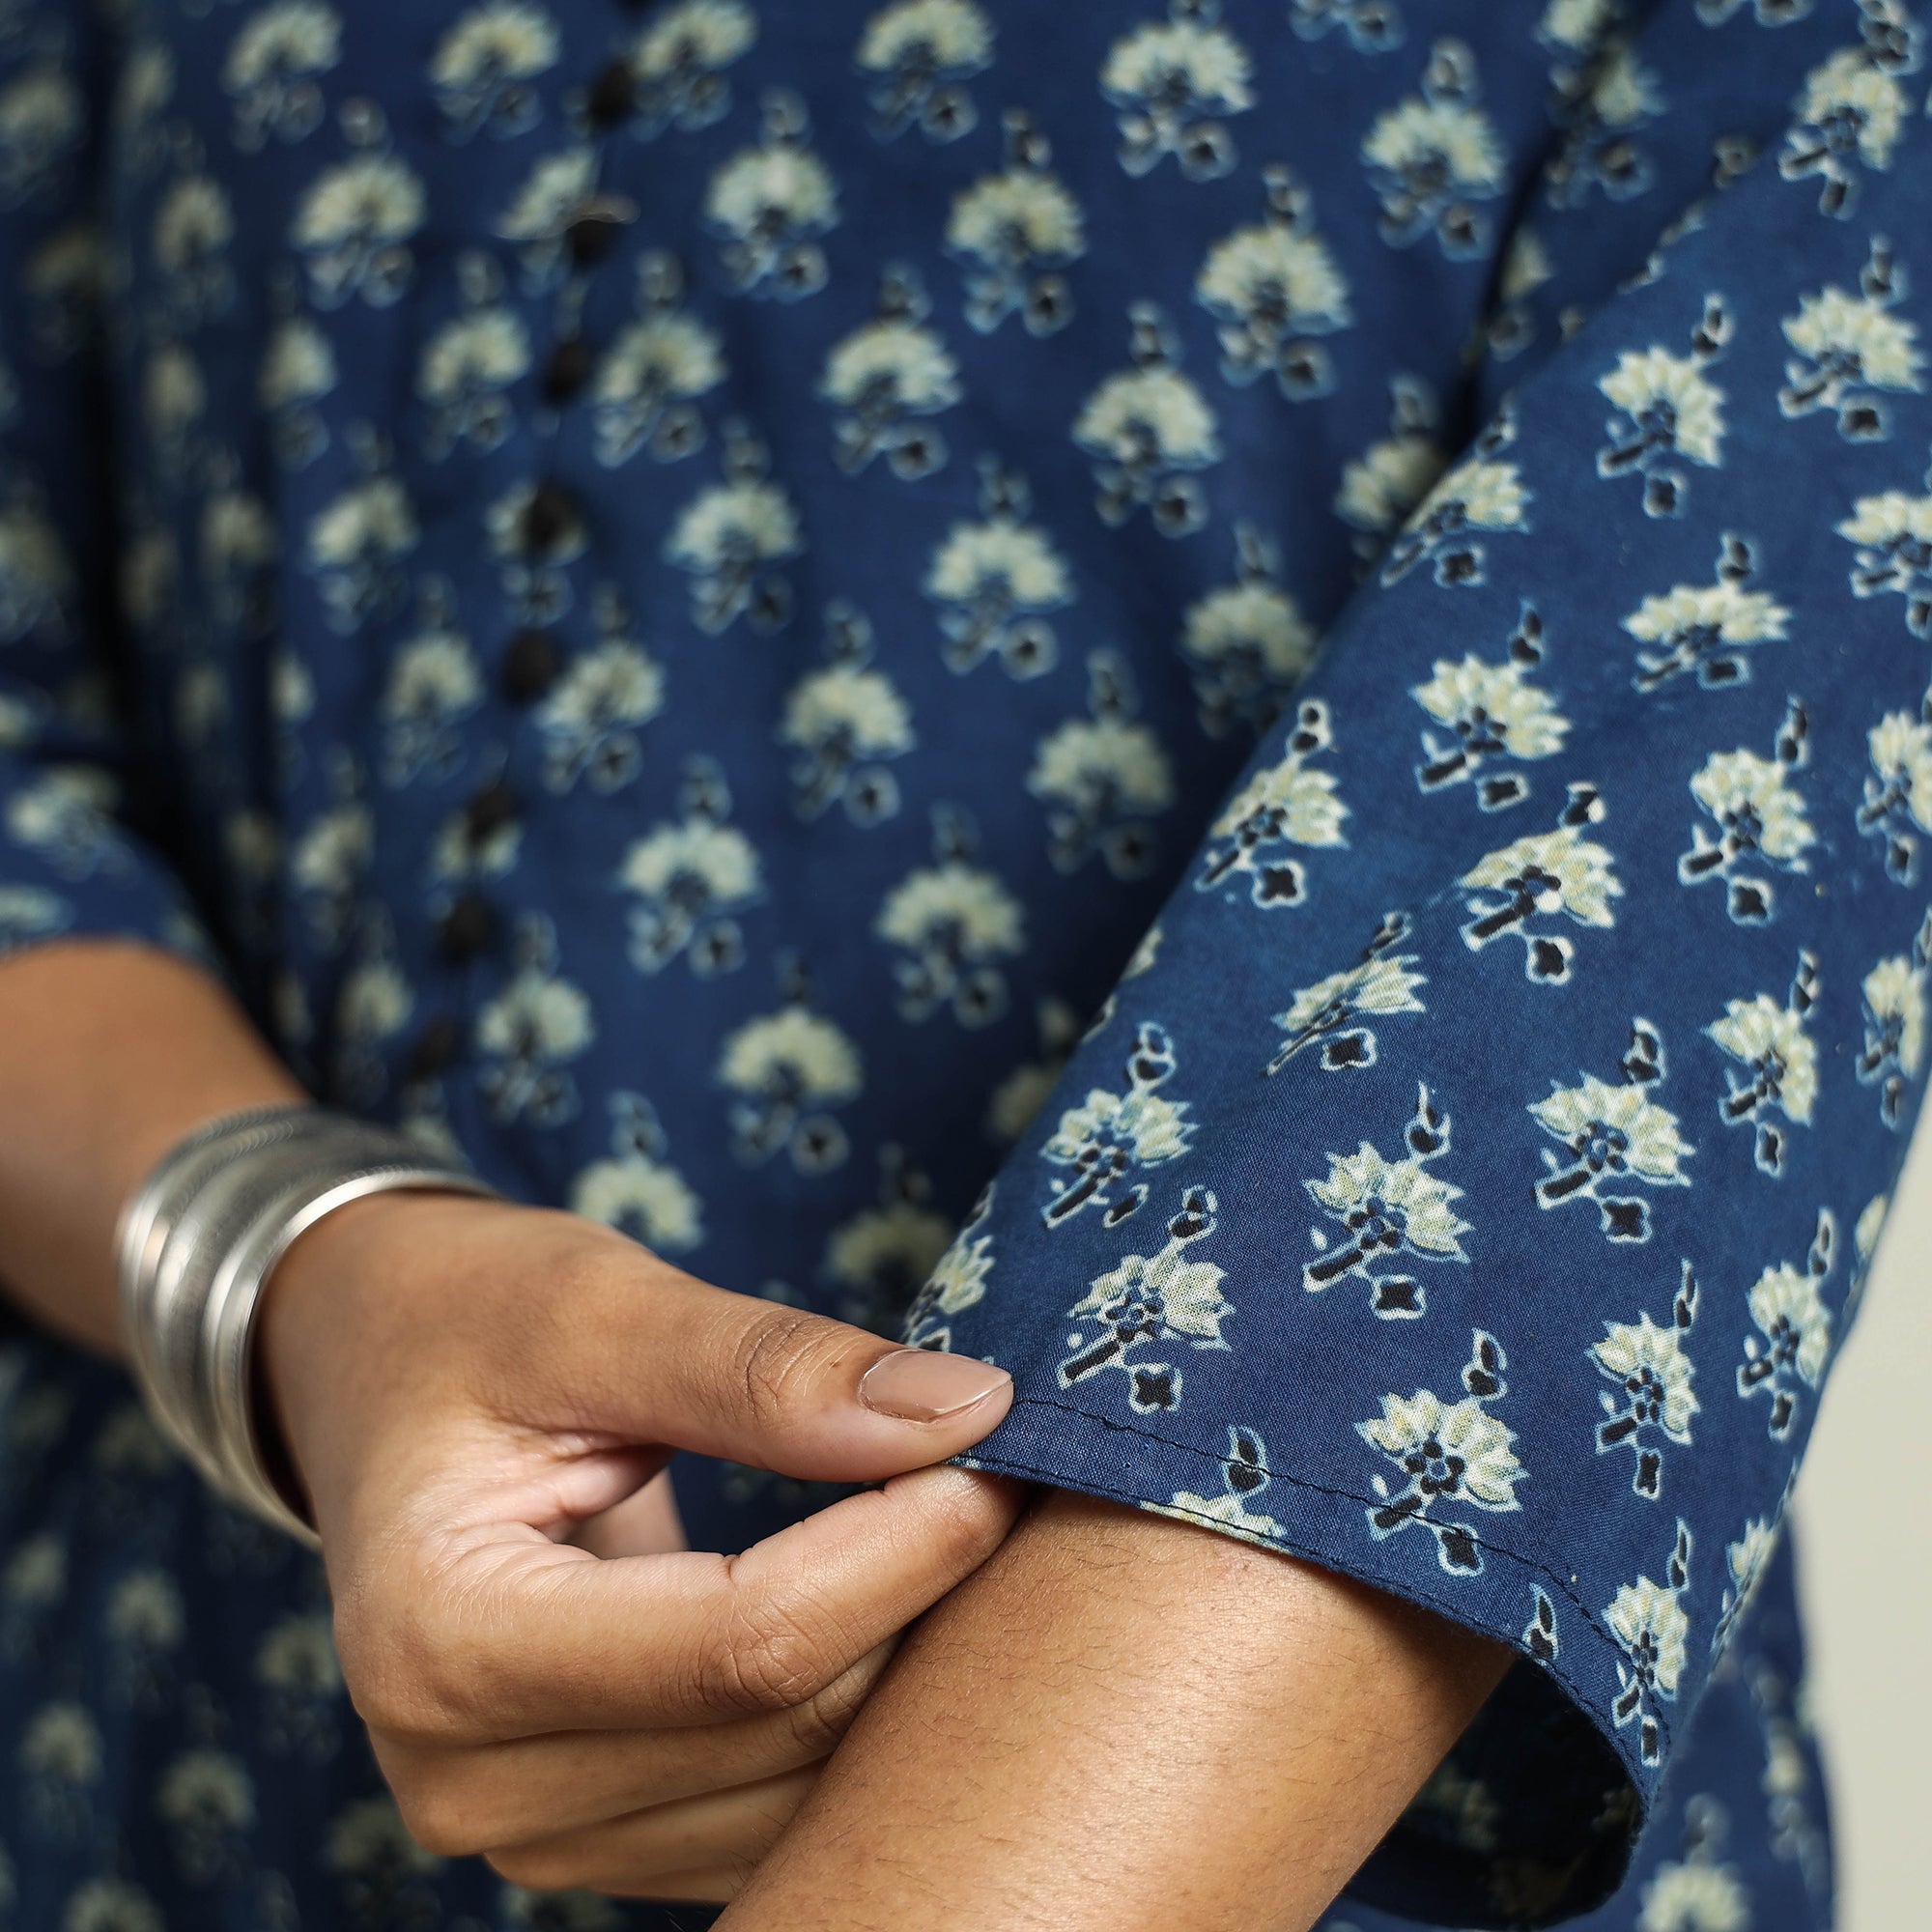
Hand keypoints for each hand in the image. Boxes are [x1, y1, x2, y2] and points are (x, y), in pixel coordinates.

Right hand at [257, 1191, 1021, 1901]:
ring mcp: (529, 1828)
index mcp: (441, 1640)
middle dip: (927, 1603)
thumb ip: (766, 1369)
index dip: (904, 1550)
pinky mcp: (596, 1828)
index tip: (1002, 1448)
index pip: (744, 1645)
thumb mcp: (596, 1306)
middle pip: (785, 1727)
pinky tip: (900, 1607)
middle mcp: (468, 1777)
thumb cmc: (467, 1319)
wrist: (374, 1373)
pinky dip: (862, 1715)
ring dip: (912, 1669)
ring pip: (803, 1793)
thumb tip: (962, 1413)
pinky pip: (780, 1809)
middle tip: (1017, 1474)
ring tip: (965, 1529)